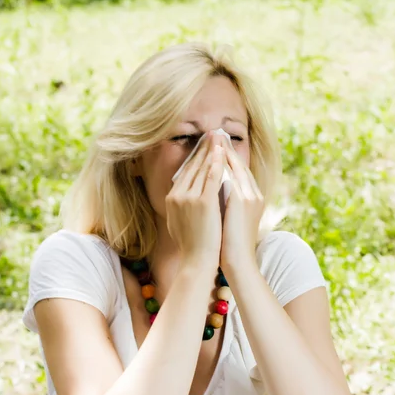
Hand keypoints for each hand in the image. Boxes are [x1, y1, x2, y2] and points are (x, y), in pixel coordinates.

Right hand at [166, 131, 224, 269]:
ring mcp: (188, 198)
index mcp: (171, 199)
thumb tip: (183, 198)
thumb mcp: (179, 223)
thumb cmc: (193, 246)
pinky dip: (217, 162)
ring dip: (211, 150)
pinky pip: (211, 176)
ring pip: (202, 168)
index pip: (185, 172)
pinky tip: (223, 152)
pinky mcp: (202, 202)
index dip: (196, 157)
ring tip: (219, 136)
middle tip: (213, 133)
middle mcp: (176, 195)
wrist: (197, 260)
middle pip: (192, 166)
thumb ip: (181, 208)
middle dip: (203, 148)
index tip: (204, 146)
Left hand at [219, 140, 264, 275]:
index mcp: (253, 199)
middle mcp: (254, 194)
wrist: (237, 261)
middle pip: (239, 164)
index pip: (240, 172)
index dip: (228, 158)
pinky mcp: (242, 200)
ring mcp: (250, 196)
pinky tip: (211, 155)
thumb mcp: (229, 220)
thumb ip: (225, 205)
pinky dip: (222, 164)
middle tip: (215, 133)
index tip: (217, 146)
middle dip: (226, 149)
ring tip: (214, 137)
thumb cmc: (230, 245)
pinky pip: (231, 175)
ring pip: (236, 166)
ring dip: (224, 151)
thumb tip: (212, 195)